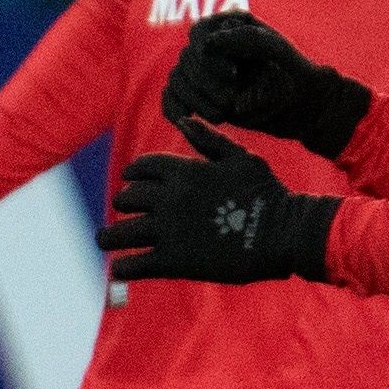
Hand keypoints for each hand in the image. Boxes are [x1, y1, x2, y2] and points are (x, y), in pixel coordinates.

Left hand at [97, 114, 338, 284]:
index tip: (131, 183)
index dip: (132, 176)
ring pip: (120, 233)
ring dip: (108, 237)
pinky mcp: (174, 261)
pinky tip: (119, 270)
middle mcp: (169, 198)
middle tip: (123, 213)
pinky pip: (134, 265)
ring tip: (103, 241)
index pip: (140, 169)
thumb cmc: (267, 194)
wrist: (284, 233)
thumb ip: (209, 139)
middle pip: (127, 199)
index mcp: (184, 171)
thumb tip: (184, 119)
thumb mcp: (241, 157)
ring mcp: (169, 230)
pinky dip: (123, 268)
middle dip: (123, 205)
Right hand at [160, 9, 369, 159]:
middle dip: (206, 84)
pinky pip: (170, 98)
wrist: (301, 104)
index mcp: (228, 25)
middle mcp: (211, 45)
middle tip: (230, 102)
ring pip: (177, 80)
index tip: (233, 75)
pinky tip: (187, 120)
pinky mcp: (197, 94)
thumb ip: (244, 40)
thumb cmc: (293, 72)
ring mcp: (202, 70)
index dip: (209, 56)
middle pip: (186, 60)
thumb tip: (205, 44)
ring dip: (196, 100)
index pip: (199, 34)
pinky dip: (173, 109)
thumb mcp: (274, 51)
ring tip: (222, 116)